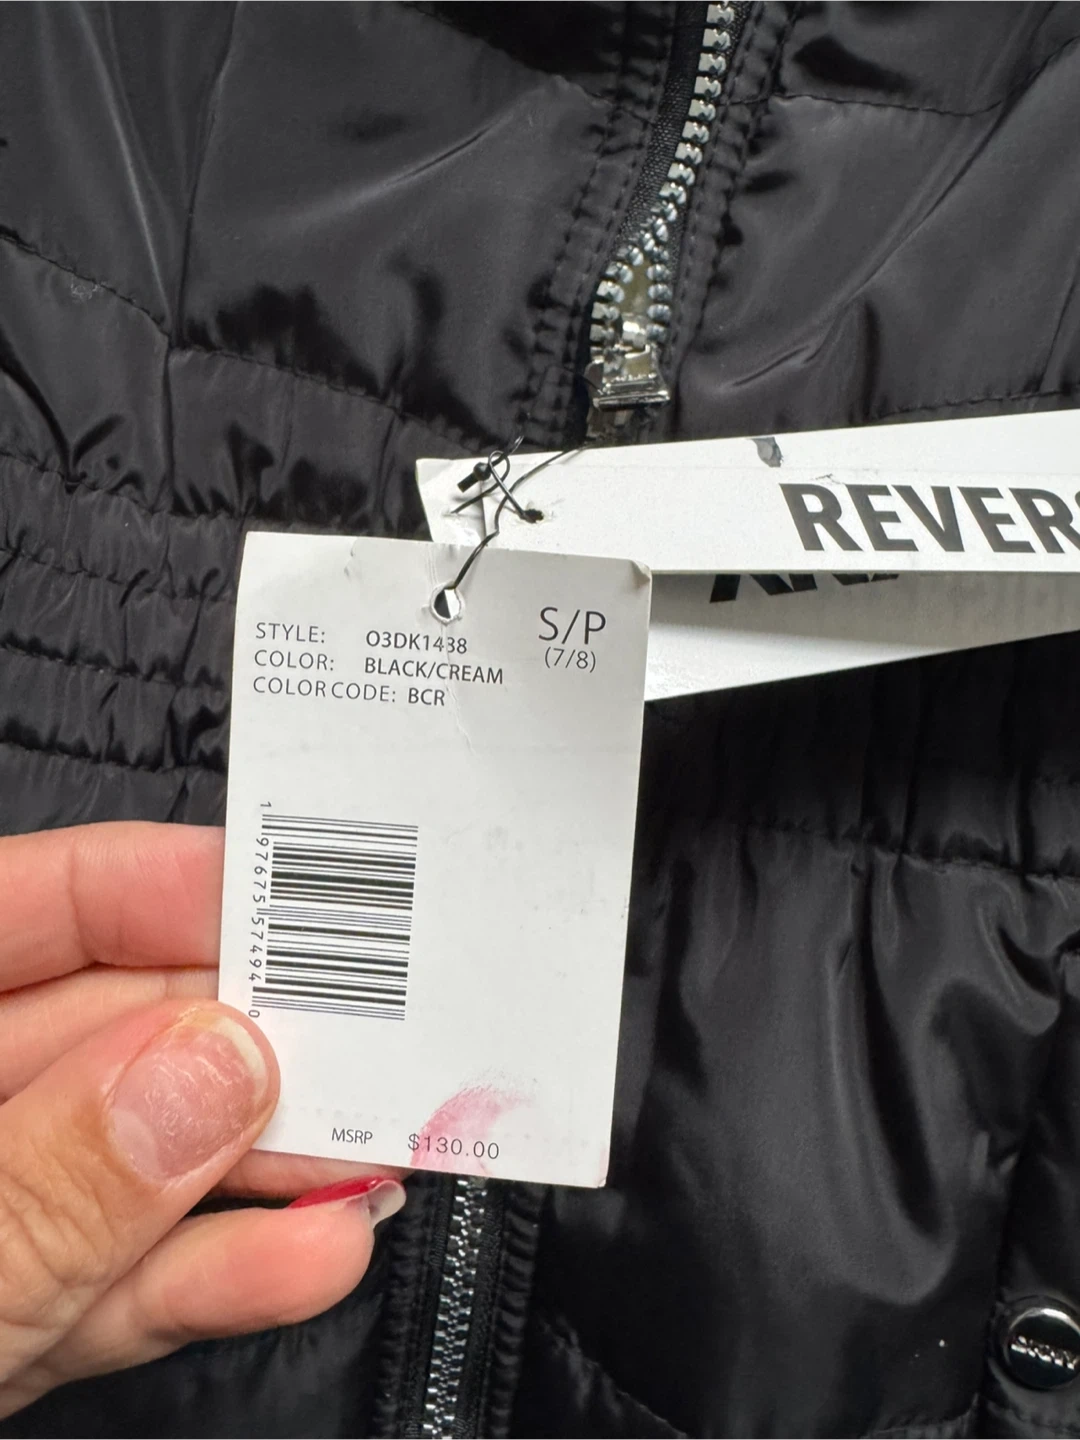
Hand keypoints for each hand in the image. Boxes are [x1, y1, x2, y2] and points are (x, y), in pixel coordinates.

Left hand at [0, 823, 405, 1417]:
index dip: (161, 887)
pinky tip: (308, 1254)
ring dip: (260, 1167)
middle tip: (375, 1036)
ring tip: (373, 1153)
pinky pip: (116, 1278)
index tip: (296, 902)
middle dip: (246, 1041)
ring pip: (133, 1161)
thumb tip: (214, 1072)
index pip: (28, 907)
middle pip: (107, 1034)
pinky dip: (213, 1273)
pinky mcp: (7, 1322)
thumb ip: (47, 1181)